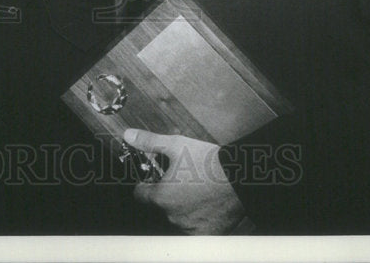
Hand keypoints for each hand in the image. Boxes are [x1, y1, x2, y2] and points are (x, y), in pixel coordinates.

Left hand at [124, 128, 251, 234]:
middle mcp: (172, 217)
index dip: (144, 185)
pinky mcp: (206, 234)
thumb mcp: (176, 145)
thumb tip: (129, 136)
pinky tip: (205, 206)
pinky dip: (197, 220)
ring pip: (176, 218)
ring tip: (195, 190)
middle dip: (165, 195)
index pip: (140, 196)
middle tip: (180, 180)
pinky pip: (194, 230)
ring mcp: (189, 228)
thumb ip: (149, 142)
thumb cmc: (208, 161)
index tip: (153, 179)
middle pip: (159, 207)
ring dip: (180, 208)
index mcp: (160, 197)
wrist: (240, 177)